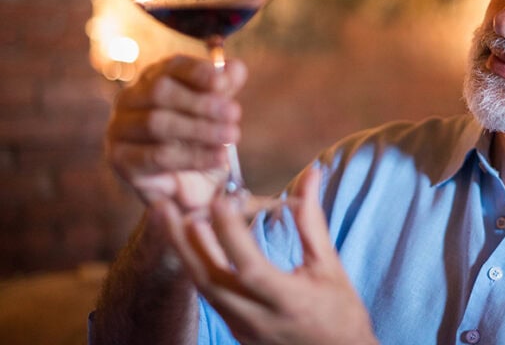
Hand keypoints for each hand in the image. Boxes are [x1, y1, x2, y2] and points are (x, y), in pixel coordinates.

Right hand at [106, 55, 247, 210]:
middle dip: (202, 103)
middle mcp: (131, 98)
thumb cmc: (202, 136)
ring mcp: (120, 128)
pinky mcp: (120, 158)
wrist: (190, 182)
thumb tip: (235, 69)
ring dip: (199, 130)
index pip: (173, 67)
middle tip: (235, 114)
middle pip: (160, 93)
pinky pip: (155, 156)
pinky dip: (192, 156)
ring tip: (231, 136)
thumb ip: (226, 86)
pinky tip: (218, 157)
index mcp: (155, 77)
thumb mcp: (218, 109)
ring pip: (157, 123)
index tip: (224, 84)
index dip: (198, 72)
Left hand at [161, 167, 377, 344]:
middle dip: (183, 241)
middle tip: (164, 207)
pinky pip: (208, 297)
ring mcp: (243, 328)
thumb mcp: (329, 267)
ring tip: (168, 219)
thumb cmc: (340, 312)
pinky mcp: (236, 331)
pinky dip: (196, 267)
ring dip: (183, 252)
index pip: (251, 267)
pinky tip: (188, 244)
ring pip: (203, 289)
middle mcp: (259, 319)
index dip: (232, 234)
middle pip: (210, 280)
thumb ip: (312, 222)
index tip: (218, 201)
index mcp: (289, 301)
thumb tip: (309, 176)